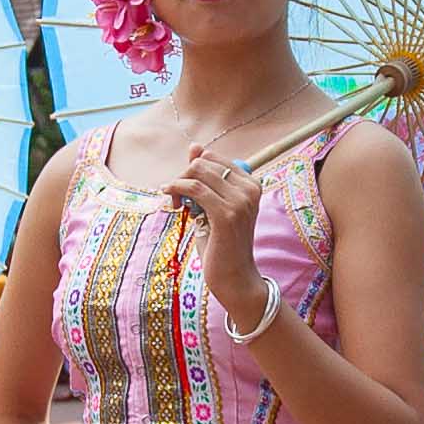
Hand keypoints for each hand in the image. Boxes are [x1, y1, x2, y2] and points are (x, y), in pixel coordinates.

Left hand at [165, 141, 271, 318]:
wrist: (235, 278)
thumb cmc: (223, 245)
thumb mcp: (213, 207)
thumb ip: (206, 178)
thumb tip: (195, 146)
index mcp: (252, 184)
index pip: (213, 158)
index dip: (192, 169)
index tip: (183, 188)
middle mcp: (251, 189)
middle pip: (203, 163)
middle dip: (183, 176)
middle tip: (174, 197)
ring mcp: (241, 201)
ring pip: (197, 173)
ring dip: (177, 184)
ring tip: (173, 201)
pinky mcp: (227, 214)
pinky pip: (194, 188)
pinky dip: (177, 190)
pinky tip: (171, 201)